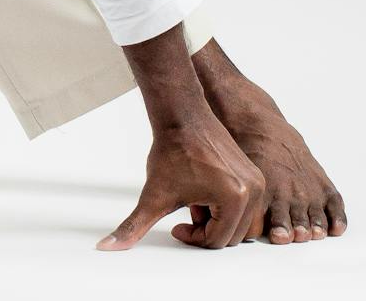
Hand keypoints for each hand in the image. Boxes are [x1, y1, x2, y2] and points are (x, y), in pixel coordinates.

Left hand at [98, 115, 264, 249]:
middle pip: (233, 237)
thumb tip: (108, 247)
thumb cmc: (172, 152)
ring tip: (193, 202)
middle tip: (184, 213)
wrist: (181, 118)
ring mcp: (257, 182)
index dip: (192, 238)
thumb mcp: (152, 197)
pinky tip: (201, 193)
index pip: (218, 242)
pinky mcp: (255, 175)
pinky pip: (246, 207)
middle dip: (206, 231)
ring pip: (242, 224)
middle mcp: (254, 191)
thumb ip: (133, 227)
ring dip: (217, 221)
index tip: (176, 226)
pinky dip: (225, 208)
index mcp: (235, 199)